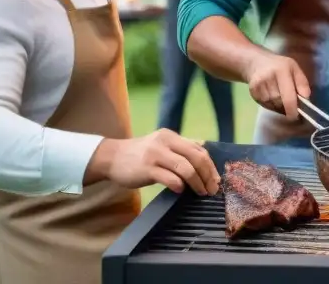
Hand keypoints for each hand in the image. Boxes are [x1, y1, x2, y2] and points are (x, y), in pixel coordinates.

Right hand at [90, 129, 219, 194]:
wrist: (112, 157)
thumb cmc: (140, 155)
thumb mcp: (161, 146)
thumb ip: (180, 149)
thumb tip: (204, 157)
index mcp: (172, 136)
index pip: (199, 149)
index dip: (210, 166)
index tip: (216, 180)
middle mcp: (166, 142)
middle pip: (196, 158)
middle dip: (208, 175)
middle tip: (212, 189)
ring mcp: (156, 154)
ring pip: (185, 168)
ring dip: (197, 182)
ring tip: (200, 192)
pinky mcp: (147, 168)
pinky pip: (169, 178)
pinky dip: (179, 185)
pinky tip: (181, 191)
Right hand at [244, 51, 310, 120]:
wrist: (256, 62)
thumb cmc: (279, 66)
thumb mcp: (295, 68)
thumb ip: (302, 83)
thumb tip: (306, 99)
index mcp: (281, 70)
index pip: (288, 96)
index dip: (292, 109)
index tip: (297, 116)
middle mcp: (268, 78)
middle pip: (280, 102)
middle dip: (287, 106)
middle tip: (291, 104)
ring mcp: (258, 86)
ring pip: (272, 105)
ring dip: (279, 106)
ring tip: (280, 97)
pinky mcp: (252, 92)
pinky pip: (265, 105)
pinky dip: (271, 105)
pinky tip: (272, 96)